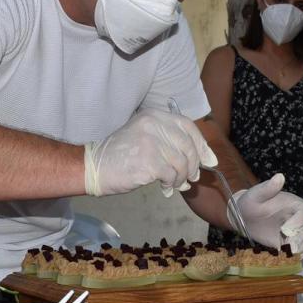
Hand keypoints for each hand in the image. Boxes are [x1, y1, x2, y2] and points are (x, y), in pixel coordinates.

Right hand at [84, 109, 217, 196]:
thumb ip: (172, 144)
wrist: (93, 167)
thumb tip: (206, 159)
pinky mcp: (148, 161)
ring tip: (173, 184)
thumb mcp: (145, 137)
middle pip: (188, 146)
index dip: (201, 144)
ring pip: (182, 163)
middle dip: (193, 165)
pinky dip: (171, 184)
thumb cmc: (120, 155)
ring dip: (181, 178)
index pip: (187, 126)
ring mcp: (151, 142)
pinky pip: (171, 175)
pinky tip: (164, 187)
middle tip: (191, 178)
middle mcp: (153, 125)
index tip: (209, 159)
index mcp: (154, 115)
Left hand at [230, 173, 302, 256]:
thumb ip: (267, 188)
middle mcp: (299, 217)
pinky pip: (300, 251)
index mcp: (294, 203)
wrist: (245, 217)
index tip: (285, 229)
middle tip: (282, 244)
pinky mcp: (291, 242)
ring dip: (297, 249)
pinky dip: (294, 256)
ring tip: (281, 251)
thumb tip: (279, 176)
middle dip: (297, 239)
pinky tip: (281, 256)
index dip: (299, 221)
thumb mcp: (255, 195)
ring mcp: (296, 231)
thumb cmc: (250, 203)